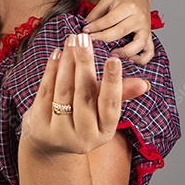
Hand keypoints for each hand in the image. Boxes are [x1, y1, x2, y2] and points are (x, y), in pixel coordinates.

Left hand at [21, 33, 146, 156]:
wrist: (51, 145)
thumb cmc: (83, 120)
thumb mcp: (102, 111)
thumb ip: (120, 94)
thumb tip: (144, 83)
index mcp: (104, 132)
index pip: (110, 105)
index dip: (112, 83)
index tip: (114, 59)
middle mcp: (83, 136)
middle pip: (84, 95)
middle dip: (84, 64)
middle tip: (84, 39)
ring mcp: (60, 133)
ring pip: (64, 91)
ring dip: (67, 62)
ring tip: (71, 40)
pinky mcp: (40, 126)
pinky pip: (46, 92)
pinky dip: (51, 71)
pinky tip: (57, 54)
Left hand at [84, 0, 154, 64]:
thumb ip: (96, 13)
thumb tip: (85, 29)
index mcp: (129, 6)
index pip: (110, 20)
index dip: (96, 27)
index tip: (85, 32)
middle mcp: (139, 18)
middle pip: (121, 32)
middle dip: (104, 39)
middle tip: (92, 42)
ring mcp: (146, 28)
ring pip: (138, 44)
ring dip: (124, 52)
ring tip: (111, 54)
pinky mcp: (149, 36)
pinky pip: (149, 52)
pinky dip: (141, 59)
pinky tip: (129, 60)